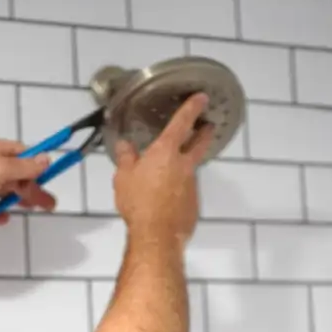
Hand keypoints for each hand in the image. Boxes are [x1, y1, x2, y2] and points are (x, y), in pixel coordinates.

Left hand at [0, 139, 57, 224]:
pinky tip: (1, 218)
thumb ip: (24, 166)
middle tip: (48, 205)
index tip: (49, 178)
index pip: (21, 153)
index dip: (36, 165)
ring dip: (16, 199)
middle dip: (31, 187)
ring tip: (29, 210)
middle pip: (14, 173)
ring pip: (1, 189)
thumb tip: (46, 159)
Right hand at [113, 93, 214, 245]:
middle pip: (200, 142)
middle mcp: (184, 164)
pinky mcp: (193, 203)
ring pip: (191, 168)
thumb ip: (125, 159)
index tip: (201, 97)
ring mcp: (192, 184)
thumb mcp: (123, 178)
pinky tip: (168, 199)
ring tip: (172, 171)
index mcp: (165, 152)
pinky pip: (186, 190)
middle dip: (205, 131)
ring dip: (186, 165)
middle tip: (208, 125)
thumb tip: (124, 144)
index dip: (192, 108)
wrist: (157, 235)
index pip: (182, 123)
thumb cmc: (138, 202)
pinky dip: (179, 189)